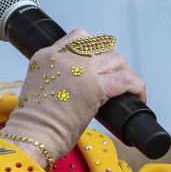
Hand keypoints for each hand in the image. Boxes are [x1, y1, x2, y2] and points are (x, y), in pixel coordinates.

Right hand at [3, 29, 145, 165]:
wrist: (32, 135)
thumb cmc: (34, 124)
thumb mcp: (40, 89)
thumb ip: (56, 80)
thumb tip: (77, 88)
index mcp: (47, 56)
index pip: (78, 36)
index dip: (93, 48)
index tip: (97, 64)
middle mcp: (65, 56)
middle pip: (100, 45)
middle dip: (111, 59)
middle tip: (114, 78)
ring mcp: (81, 69)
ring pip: (115, 59)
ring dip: (124, 72)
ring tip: (126, 88)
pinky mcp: (96, 86)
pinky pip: (126, 79)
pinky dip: (136, 87)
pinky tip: (138, 97)